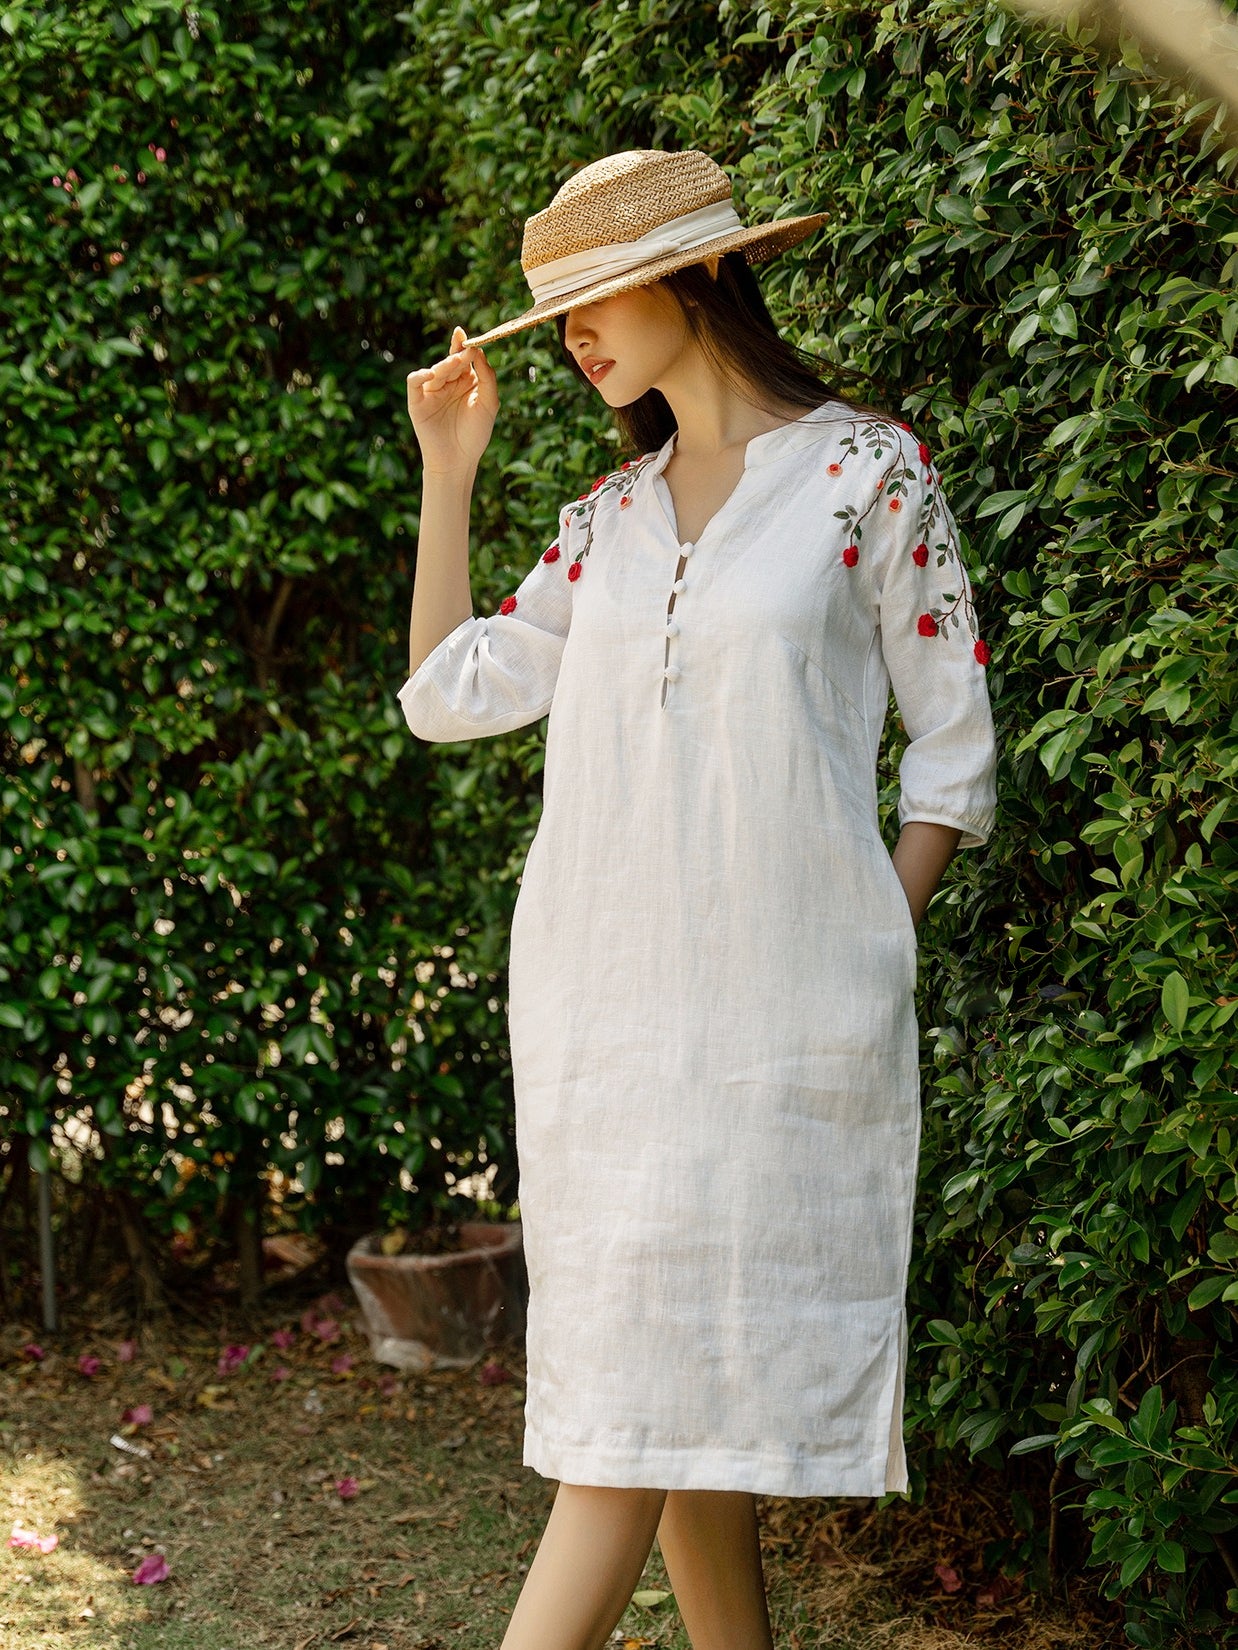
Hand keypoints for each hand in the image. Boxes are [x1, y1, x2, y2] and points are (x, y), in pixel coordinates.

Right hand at [406, 325, 498, 475]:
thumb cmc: (475, 435)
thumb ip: (487, 378)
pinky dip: (420, 375)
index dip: (464, 345)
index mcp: (466, 382)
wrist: (458, 461)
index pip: (464, 358)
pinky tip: (431, 374)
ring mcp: (432, 392)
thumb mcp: (488, 404)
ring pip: (436, 370)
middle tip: (465, 353)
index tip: (466, 335)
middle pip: (451, 361)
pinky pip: (414, 382)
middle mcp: (448, 384)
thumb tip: (479, 352)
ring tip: (454, 363)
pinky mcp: (417, 402)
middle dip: (458, 355)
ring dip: (445, 365)